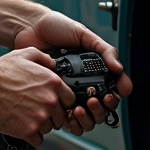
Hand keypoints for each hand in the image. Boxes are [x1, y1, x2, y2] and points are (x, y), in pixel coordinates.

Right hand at [0, 47, 75, 148]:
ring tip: (25, 116)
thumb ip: (43, 58)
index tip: (52, 103)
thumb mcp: (24, 54)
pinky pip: (38, 140)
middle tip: (35, 110)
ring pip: (49, 129)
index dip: (62, 103)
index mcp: (53, 83)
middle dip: (51, 115)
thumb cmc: (1, 71)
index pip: (71, 100)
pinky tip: (21, 125)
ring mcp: (40, 117)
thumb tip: (53, 64)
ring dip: (40, 125)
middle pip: (61, 117)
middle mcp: (50, 101)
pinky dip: (31, 136)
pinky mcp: (29, 131)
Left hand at [13, 10, 132, 136]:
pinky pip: (65, 117)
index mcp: (94, 69)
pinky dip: (71, 121)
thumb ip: (103, 49)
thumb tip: (118, 68)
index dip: (117, 95)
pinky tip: (69, 114)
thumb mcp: (84, 34)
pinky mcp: (54, 97)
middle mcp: (84, 83)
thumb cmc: (57, 27)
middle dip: (101, 110)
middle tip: (94, 102)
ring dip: (87, 119)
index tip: (114, 94)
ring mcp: (69, 92)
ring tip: (80, 109)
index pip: (113, 88)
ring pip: (85, 117)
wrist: (30, 27)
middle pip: (101, 108)